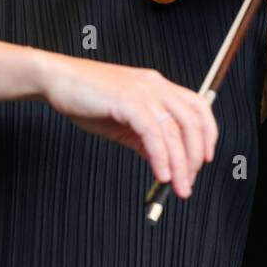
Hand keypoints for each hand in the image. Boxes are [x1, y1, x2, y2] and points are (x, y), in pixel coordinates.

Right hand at [38, 53, 216, 198]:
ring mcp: (144, 91)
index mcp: (159, 86)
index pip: (198, 108)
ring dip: (180, 164)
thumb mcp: (123, 121)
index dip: (208, 134)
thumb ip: (144, 138)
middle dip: (194, 157)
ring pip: (174, 131)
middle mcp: (156, 86)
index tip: (204, 160)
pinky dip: (161, 156)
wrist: (58, 79)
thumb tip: (163, 162)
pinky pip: (152, 133)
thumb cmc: (87, 97)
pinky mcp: (128, 101)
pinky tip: (161, 174)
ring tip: (178, 187)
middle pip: (192, 123)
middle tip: (188, 183)